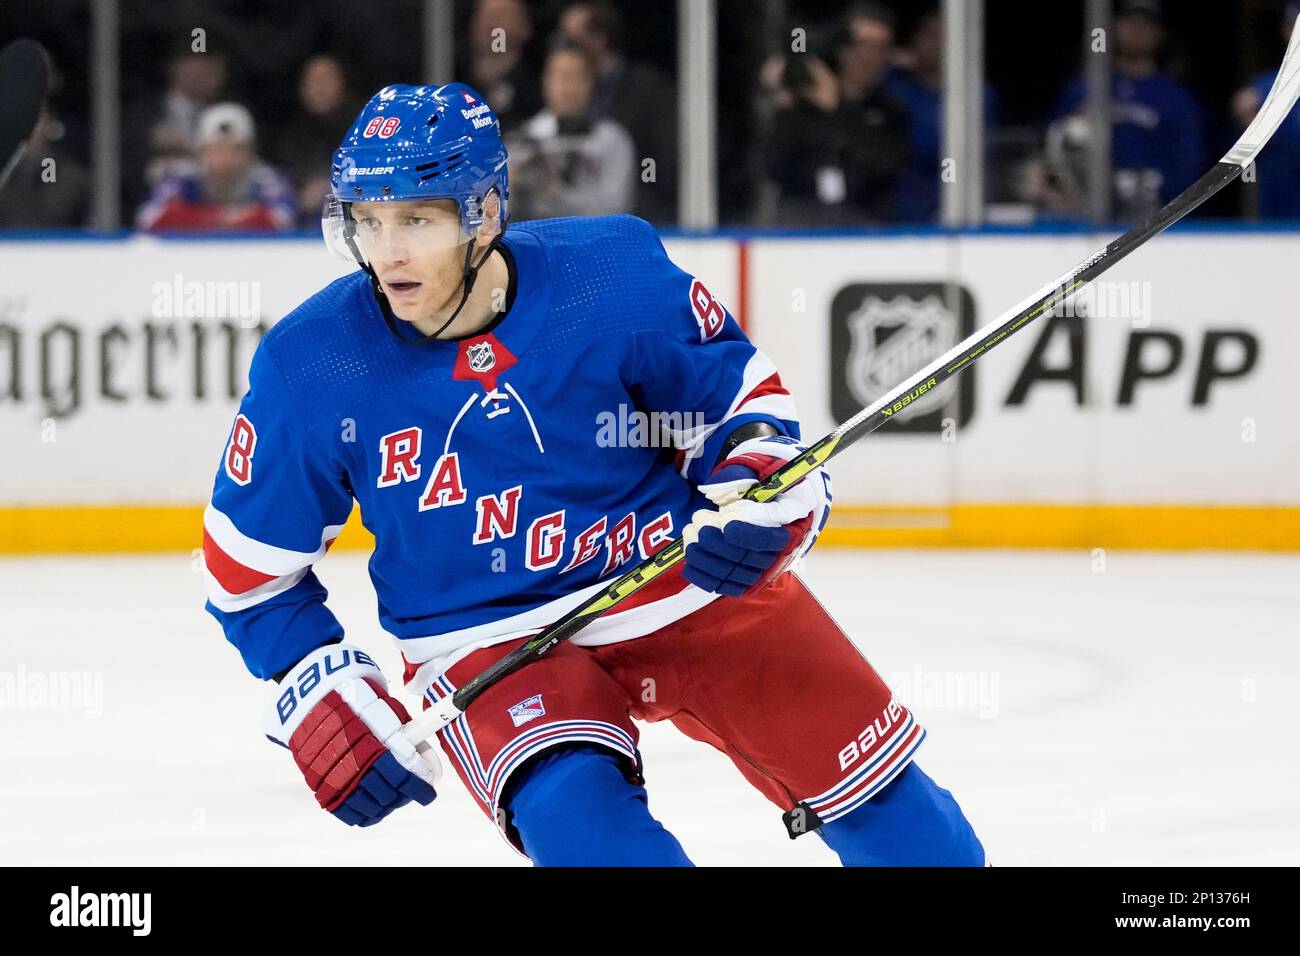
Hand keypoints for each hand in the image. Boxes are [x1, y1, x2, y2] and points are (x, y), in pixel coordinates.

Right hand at [264, 643, 440, 825]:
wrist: (310, 695)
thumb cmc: (355, 699)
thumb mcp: (385, 709)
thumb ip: (406, 736)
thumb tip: (429, 763)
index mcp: (369, 741)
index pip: (400, 776)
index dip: (418, 788)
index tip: (428, 792)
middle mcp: (348, 761)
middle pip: (385, 794)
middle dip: (403, 796)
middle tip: (412, 793)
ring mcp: (330, 775)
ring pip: (366, 806)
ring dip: (385, 806)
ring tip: (394, 800)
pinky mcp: (317, 783)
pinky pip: (344, 810)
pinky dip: (362, 814)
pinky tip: (374, 809)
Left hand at [681, 435, 830, 596]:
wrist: (775, 507)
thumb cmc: (764, 488)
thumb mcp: (759, 476)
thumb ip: (739, 480)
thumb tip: (716, 493)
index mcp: (790, 526)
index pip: (769, 537)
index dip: (747, 534)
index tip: (725, 522)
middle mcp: (781, 553)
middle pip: (747, 557)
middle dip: (717, 542)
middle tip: (698, 521)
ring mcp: (764, 570)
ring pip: (734, 573)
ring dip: (706, 558)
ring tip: (690, 537)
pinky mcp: (748, 581)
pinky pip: (726, 585)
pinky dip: (705, 577)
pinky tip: (689, 563)